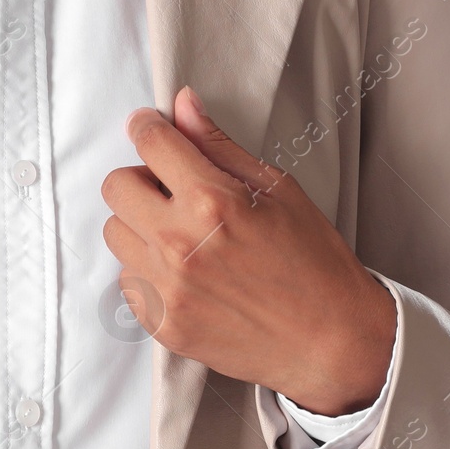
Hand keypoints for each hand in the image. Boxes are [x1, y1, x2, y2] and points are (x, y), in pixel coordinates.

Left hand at [101, 86, 395, 415]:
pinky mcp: (162, 324)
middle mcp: (179, 243)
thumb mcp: (276, 188)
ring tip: (179, 232)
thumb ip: (218, 145)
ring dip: (140, 223)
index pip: (149, 141)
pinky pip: (127, 278)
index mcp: (212, 201)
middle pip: (117, 185)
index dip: (147, 126)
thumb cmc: (313, 261)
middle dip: (141, 176)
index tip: (151, 127)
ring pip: (115, 231)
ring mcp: (167, 288)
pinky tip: (183, 271)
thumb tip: (183, 104)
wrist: (333, 344)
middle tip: (172, 187)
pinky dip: (146, 268)